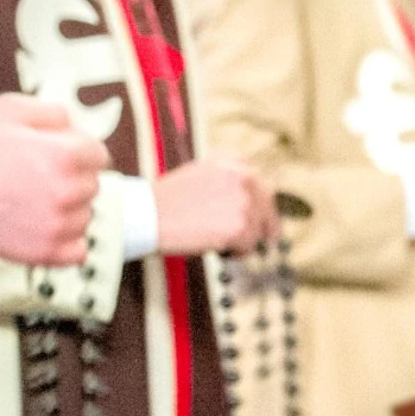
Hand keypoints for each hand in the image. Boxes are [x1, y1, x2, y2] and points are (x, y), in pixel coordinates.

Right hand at [0, 95, 107, 265]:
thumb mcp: (8, 109)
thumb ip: (52, 112)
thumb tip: (75, 126)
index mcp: (65, 153)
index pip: (98, 154)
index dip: (77, 151)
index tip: (56, 156)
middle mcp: (68, 190)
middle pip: (92, 185)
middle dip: (70, 179)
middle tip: (34, 178)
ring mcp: (59, 225)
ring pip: (86, 216)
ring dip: (67, 209)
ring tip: (31, 202)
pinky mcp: (46, 253)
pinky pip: (79, 249)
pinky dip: (66, 241)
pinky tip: (42, 227)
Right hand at [152, 158, 275, 255]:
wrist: (148, 215)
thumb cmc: (166, 199)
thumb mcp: (199, 172)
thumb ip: (226, 177)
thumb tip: (252, 194)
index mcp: (232, 162)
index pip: (259, 182)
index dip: (259, 202)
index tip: (261, 216)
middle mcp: (243, 178)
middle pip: (266, 205)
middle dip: (262, 223)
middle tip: (257, 240)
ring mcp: (244, 203)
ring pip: (258, 229)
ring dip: (242, 239)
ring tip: (216, 240)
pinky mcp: (240, 228)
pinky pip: (249, 247)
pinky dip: (235, 253)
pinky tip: (217, 248)